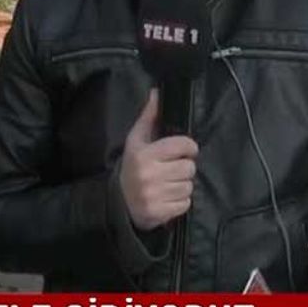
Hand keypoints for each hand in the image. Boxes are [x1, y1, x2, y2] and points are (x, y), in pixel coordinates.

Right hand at [119, 90, 198, 230]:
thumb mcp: (136, 141)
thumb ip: (149, 117)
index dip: (188, 147)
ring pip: (188, 186)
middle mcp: (149, 175)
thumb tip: (157, 93)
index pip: (182, 145)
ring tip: (168, 184)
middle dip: (184, 168)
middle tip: (173, 170)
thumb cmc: (131, 167)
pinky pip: (185, 203)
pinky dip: (180, 202)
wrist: (118, 203)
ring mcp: (154, 196)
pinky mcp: (160, 213)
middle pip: (189, 168)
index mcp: (144, 155)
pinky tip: (167, 198)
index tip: (184, 151)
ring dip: (182, 185)